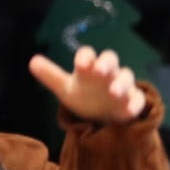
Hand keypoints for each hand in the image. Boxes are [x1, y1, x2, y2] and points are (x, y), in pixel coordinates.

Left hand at [28, 46, 146, 122]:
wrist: (103, 114)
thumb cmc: (85, 96)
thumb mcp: (65, 87)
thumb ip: (51, 75)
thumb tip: (32, 60)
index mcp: (90, 67)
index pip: (88, 55)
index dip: (85, 57)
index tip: (79, 64)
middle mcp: (107, 72)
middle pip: (110, 60)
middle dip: (106, 64)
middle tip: (100, 71)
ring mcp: (123, 85)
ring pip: (126, 77)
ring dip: (121, 83)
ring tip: (113, 92)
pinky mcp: (133, 100)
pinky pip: (137, 99)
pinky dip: (134, 103)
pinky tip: (128, 110)